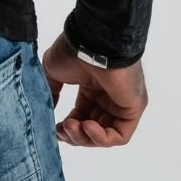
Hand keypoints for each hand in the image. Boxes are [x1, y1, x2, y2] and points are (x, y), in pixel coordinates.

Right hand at [41, 32, 147, 147]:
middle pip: (92, 129)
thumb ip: (50, 91)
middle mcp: (108, 96)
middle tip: (62, 130)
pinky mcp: (133, 109)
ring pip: (104, 135)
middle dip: (75, 135)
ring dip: (85, 137)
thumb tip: (46, 109)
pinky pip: (120, 135)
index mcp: (92, 86)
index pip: (82, 116)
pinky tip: (86, 127)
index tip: (54, 129)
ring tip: (71, 127)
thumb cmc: (72, 51)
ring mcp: (122, 103)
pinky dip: (101, 138)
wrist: (90, 42)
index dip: (68, 127)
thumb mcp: (52, 71)